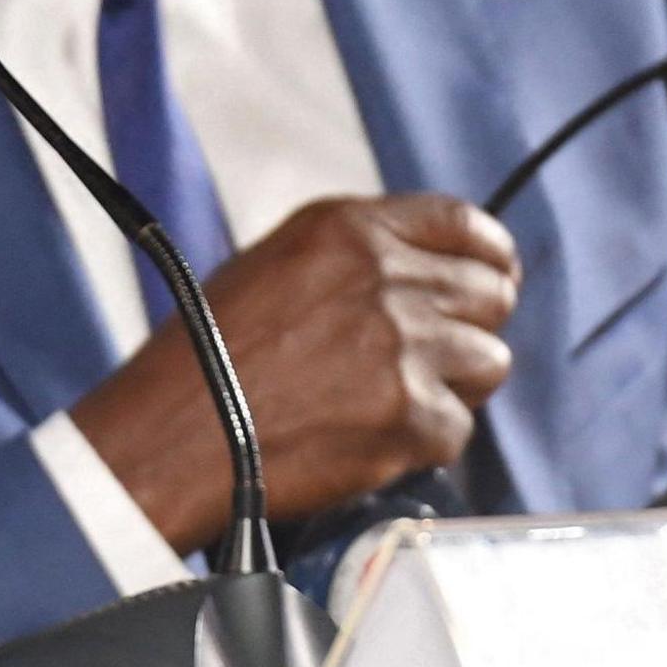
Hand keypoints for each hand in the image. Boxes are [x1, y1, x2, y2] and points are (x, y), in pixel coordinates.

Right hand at [66, 194, 518, 554]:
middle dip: (472, 326)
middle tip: (439, 356)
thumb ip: (356, 256)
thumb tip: (423, 271)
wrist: (174, 435)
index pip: (464, 224)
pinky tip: (371, 438)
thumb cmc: (206, 358)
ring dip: (454, 385)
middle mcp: (384, 277)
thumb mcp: (275, 263)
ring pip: (489, 361)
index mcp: (348, 229)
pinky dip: (423, 442)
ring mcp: (402, 347)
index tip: (492, 276)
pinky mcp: (409, 415)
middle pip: (491, 293)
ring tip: (394, 400)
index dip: (488, 256)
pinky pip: (457, 428)